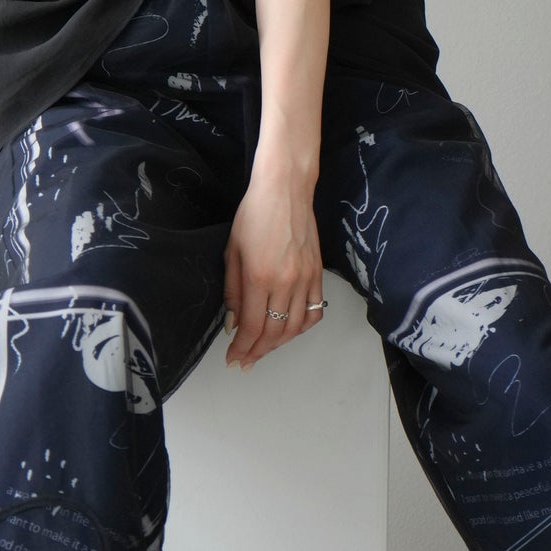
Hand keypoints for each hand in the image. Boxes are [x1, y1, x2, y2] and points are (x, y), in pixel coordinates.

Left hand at [223, 163, 324, 369]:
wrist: (285, 190)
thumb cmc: (253, 214)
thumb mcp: (232, 251)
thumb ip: (232, 291)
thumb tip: (233, 323)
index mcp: (259, 277)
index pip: (252, 326)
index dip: (242, 348)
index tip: (234, 359)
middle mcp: (285, 282)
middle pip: (274, 332)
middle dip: (258, 351)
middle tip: (246, 360)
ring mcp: (305, 279)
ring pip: (295, 327)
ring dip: (279, 344)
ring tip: (264, 349)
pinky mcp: (318, 273)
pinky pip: (314, 311)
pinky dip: (302, 327)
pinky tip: (289, 330)